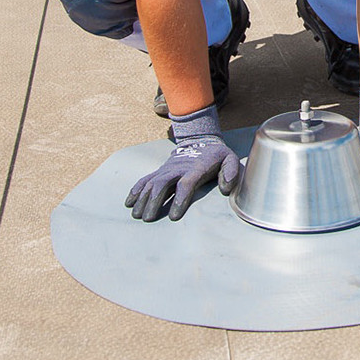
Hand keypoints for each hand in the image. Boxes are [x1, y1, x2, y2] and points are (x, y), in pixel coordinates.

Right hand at [126, 136, 240, 221]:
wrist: (200, 140)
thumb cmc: (217, 155)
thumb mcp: (229, 159)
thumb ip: (231, 172)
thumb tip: (225, 189)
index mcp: (196, 168)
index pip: (185, 184)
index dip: (179, 199)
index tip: (174, 216)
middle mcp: (177, 169)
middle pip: (162, 184)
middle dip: (154, 202)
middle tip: (148, 219)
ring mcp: (167, 169)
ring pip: (151, 183)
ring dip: (142, 199)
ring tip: (137, 216)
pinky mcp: (160, 171)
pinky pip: (145, 179)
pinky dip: (136, 190)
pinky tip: (129, 203)